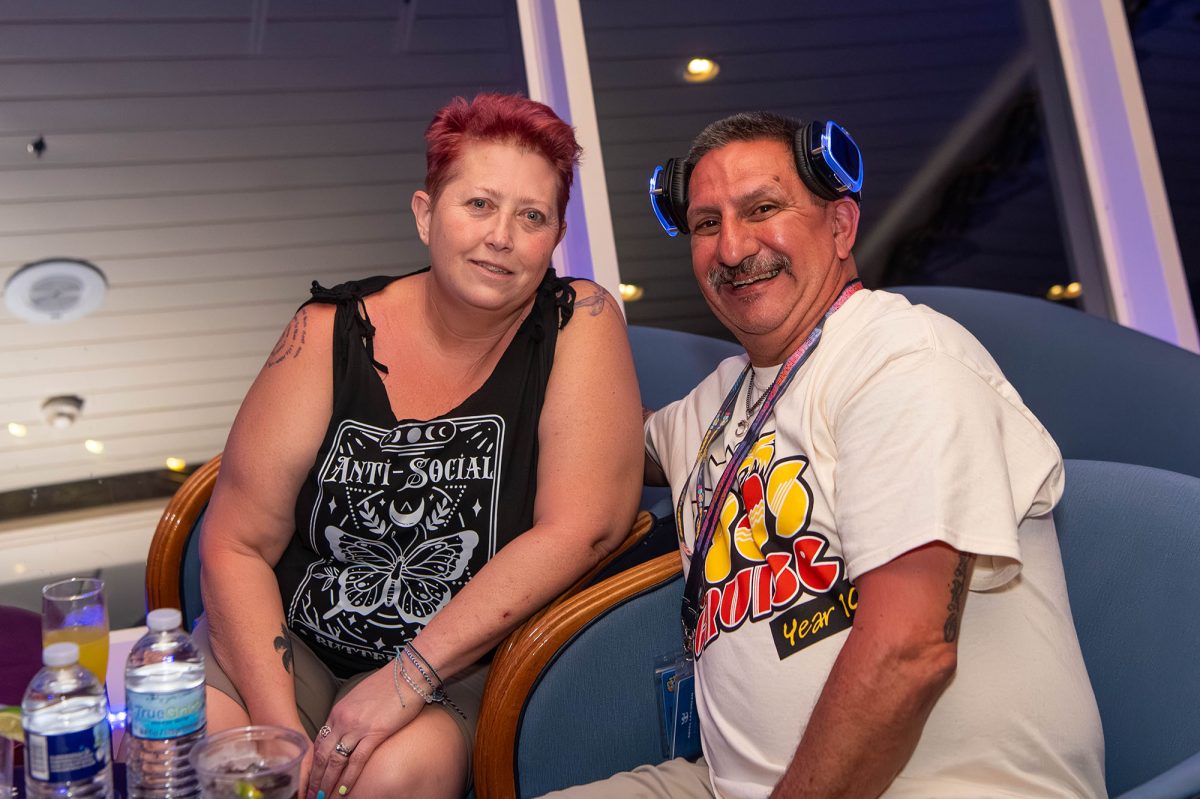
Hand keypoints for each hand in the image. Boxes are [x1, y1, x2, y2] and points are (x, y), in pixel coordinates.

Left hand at [306, 662, 419, 798]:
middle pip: (322, 755)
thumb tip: (349, 730)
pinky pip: (357, 760)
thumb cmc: (389, 683)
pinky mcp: (375, 732)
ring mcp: (358, 726)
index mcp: (338, 711)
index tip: (310, 777)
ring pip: (336, 761)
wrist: (408, 673)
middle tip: (310, 794)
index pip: (319, 742)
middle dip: (315, 778)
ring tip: (322, 797)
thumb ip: (351, 714)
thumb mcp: (361, 697)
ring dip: (327, 782)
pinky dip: (349, 778)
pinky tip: (344, 790)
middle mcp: (343, 720)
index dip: (312, 763)